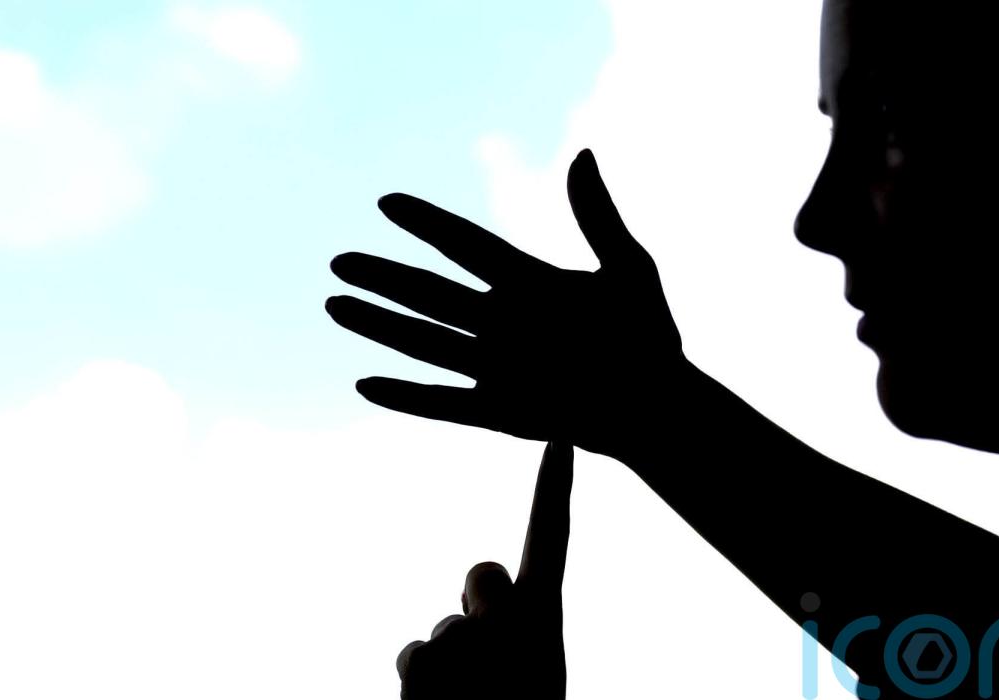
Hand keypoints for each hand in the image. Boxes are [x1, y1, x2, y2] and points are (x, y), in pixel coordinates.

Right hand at [326, 149, 683, 455]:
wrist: (663, 410)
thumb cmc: (653, 339)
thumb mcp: (630, 271)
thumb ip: (599, 219)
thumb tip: (582, 153)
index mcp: (529, 283)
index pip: (466, 245)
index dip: (427, 223)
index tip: (387, 201)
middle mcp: (502, 322)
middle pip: (430, 293)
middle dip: (383, 277)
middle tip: (338, 260)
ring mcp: (498, 368)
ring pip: (425, 342)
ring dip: (380, 326)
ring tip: (334, 304)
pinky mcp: (502, 412)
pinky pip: (444, 403)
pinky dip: (407, 398)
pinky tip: (365, 385)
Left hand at [395, 441, 573, 699]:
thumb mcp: (531, 675)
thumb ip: (512, 626)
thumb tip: (475, 590)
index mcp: (549, 625)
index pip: (553, 540)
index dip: (553, 488)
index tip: (559, 437)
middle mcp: (521, 626)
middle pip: (481, 572)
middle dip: (475, 605)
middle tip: (488, 667)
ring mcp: (477, 645)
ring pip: (441, 631)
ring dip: (445, 674)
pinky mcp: (431, 664)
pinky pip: (412, 657)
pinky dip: (418, 695)